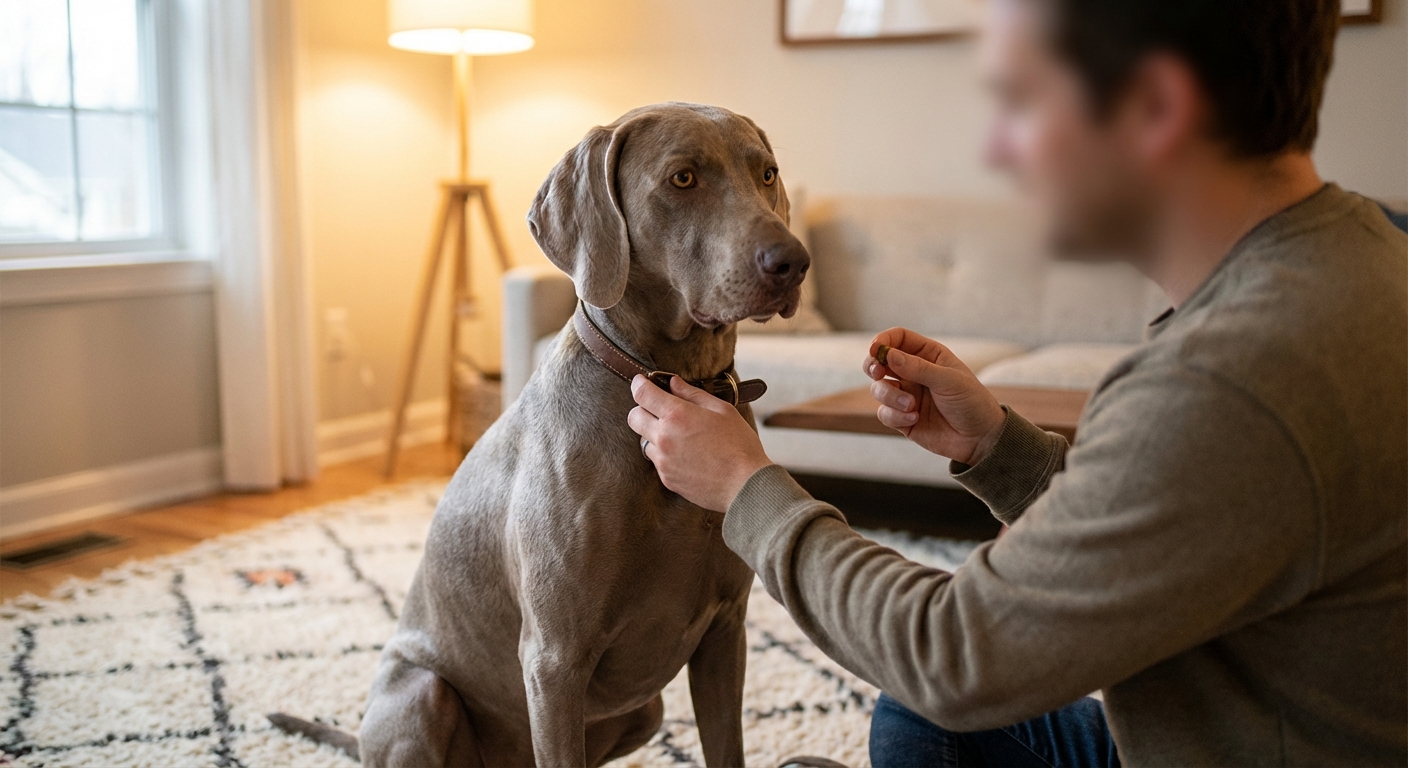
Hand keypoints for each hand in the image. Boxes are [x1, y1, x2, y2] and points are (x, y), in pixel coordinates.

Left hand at [628, 375, 773, 512]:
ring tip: (678, 434)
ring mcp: (663, 460)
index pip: (642, 394)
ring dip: (653, 433)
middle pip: (633, 417)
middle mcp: (664, 437)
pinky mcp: (666, 478)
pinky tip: (685, 453)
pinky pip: (655, 460)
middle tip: (659, 408)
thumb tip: (673, 383)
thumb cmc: (739, 445)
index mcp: (677, 415)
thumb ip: (693, 394)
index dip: (639, 384)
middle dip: (642, 409)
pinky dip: (663, 453)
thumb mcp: (722, 410)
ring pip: (643, 440)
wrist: (745, 485)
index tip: (641, 382)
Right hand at [863, 328, 1005, 465]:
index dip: (883, 341)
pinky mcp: (901, 418)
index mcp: (928, 355)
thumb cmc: (971, 402)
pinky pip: (884, 412)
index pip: (898, 338)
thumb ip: (918, 367)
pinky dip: (895, 416)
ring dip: (890, 396)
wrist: (980, 438)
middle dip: (873, 365)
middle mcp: (913, 373)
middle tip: (877, 372)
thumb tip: (888, 355)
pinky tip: (915, 419)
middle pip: (880, 361)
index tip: (875, 350)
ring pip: (879, 388)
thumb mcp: (949, 380)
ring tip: (911, 406)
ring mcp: (906, 395)